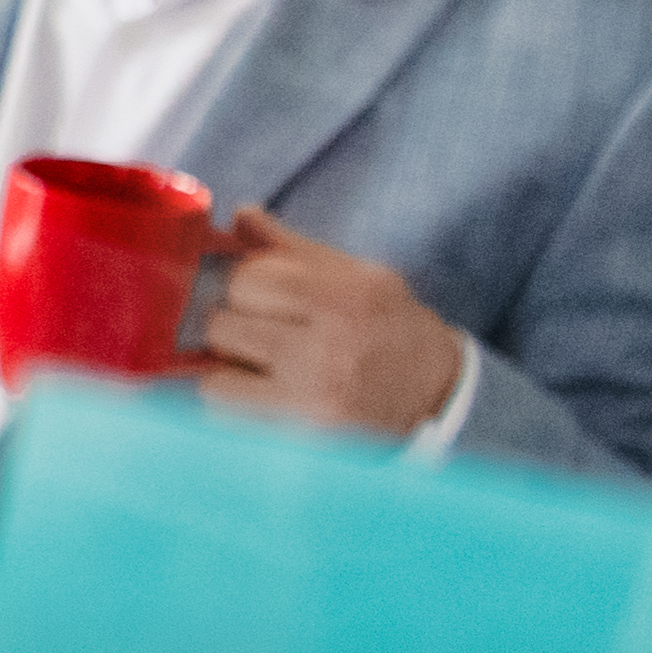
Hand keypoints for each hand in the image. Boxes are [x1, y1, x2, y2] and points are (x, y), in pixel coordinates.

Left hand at [194, 208, 471, 437]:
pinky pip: (229, 419)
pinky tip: (265, 395)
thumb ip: (292, 248)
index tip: (256, 295)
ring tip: (259, 368)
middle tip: (257, 333)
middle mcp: (332, 348)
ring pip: (214, 380)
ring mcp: (315, 398)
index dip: (241, 285)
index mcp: (346, 297)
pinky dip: (235, 406)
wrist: (437, 398)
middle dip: (229, 327)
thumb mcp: (356, 277)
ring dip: (225, 372)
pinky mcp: (303, 437)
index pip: (245, 279)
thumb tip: (240, 215)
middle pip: (222, 326)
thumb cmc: (385, 329)